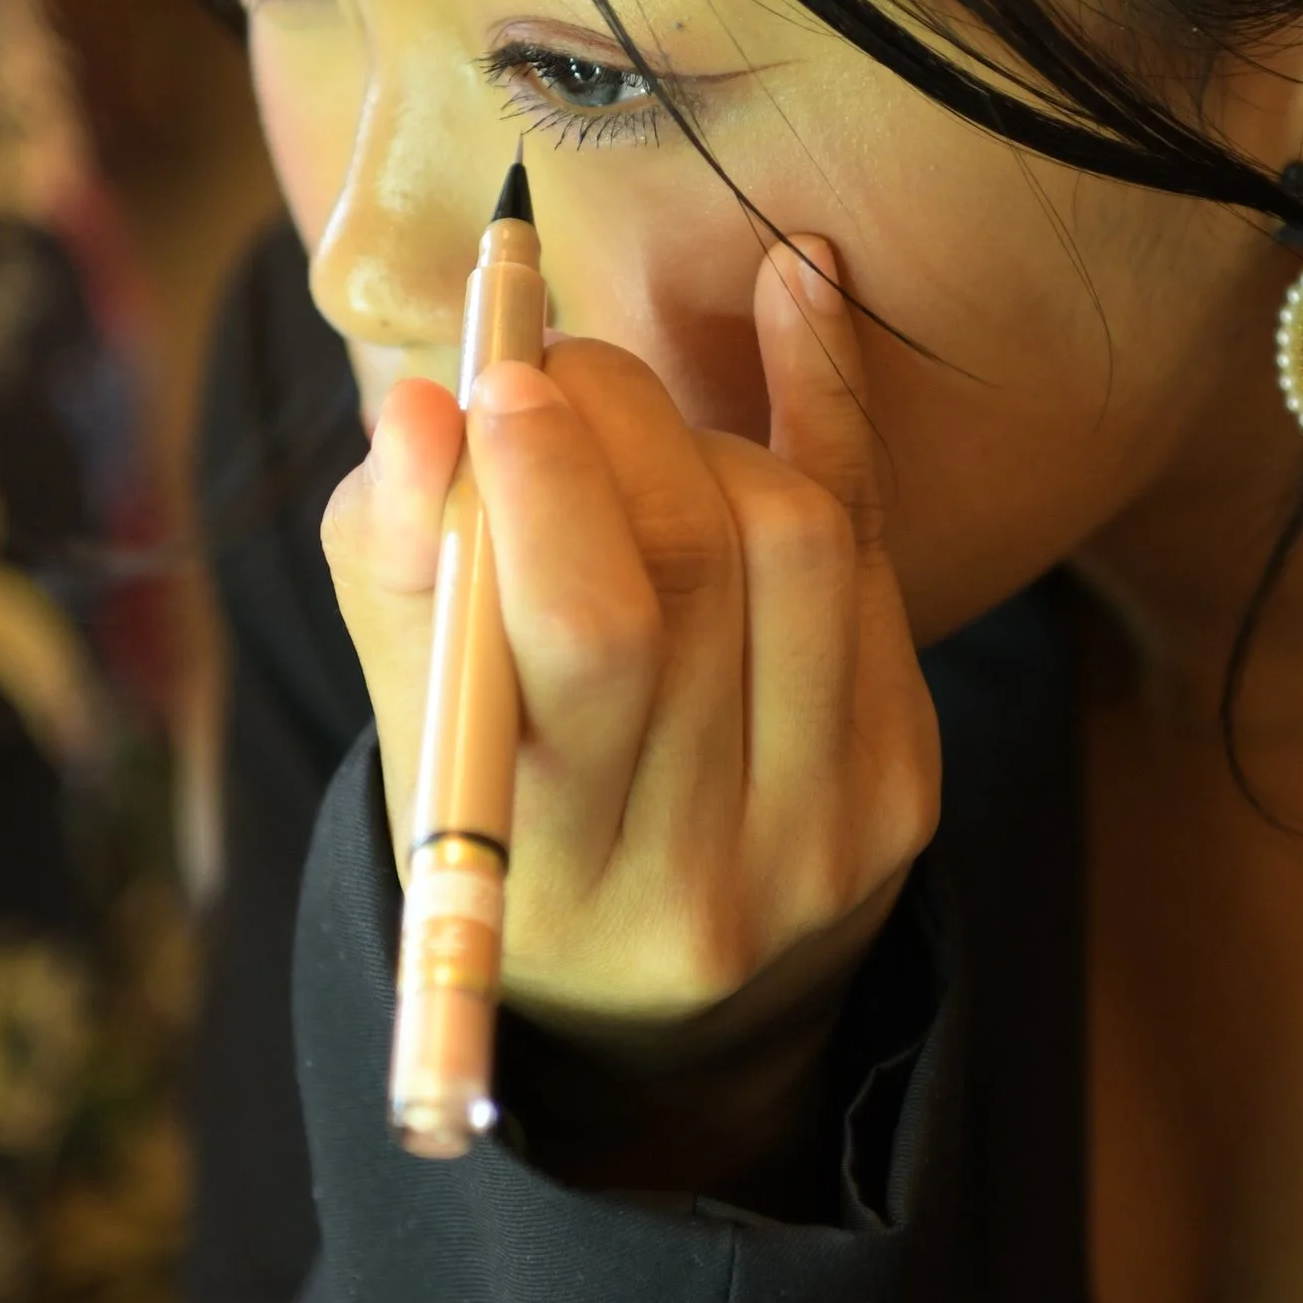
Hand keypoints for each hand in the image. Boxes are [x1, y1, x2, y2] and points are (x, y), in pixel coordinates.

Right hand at [323, 237, 940, 1174]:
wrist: (658, 1013)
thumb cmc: (501, 825)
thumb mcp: (414, 730)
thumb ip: (395, 569)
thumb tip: (420, 405)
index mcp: (553, 871)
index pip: (586, 639)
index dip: (550, 480)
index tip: (497, 380)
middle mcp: (705, 869)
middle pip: (699, 564)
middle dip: (616, 419)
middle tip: (546, 367)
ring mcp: (828, 831)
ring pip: (799, 538)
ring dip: (704, 434)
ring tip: (625, 426)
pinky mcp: (907, 784)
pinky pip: (879, 546)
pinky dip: (829, 405)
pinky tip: (794, 289)